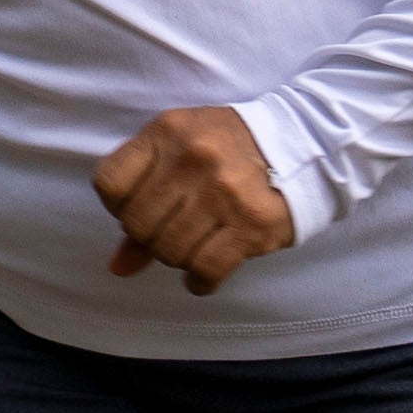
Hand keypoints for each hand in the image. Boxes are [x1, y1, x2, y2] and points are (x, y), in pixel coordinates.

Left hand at [95, 104, 294, 289]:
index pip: (109, 183)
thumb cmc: (231, 148)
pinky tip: (204, 274)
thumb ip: (143, 200)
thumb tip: (118, 266)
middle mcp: (193, 157)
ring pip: (170, 251)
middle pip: (138, 224)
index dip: (118, 207)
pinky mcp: (251, 222)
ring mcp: (223, 191)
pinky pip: (206, 270)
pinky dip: (200, 281)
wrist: (302, 141)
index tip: (140, 209)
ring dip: (177, 259)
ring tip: (195, 247)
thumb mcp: (181, 153)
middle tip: (172, 233)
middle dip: (150, 239)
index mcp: (167, 131)